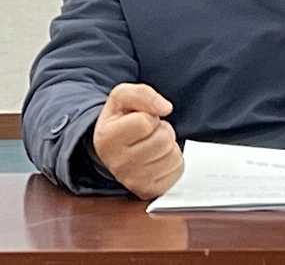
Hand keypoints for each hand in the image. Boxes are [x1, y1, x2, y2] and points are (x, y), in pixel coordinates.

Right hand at [91, 83, 182, 199]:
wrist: (111, 148)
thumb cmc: (119, 121)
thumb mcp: (121, 98)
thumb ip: (142, 94)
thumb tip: (165, 107)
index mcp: (107, 139)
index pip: (144, 122)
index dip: (148, 116)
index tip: (139, 119)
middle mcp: (118, 164)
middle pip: (163, 140)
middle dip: (162, 130)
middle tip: (150, 132)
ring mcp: (134, 180)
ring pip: (173, 156)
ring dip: (168, 145)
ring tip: (154, 144)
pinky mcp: (149, 190)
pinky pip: (177, 171)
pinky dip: (172, 161)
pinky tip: (158, 158)